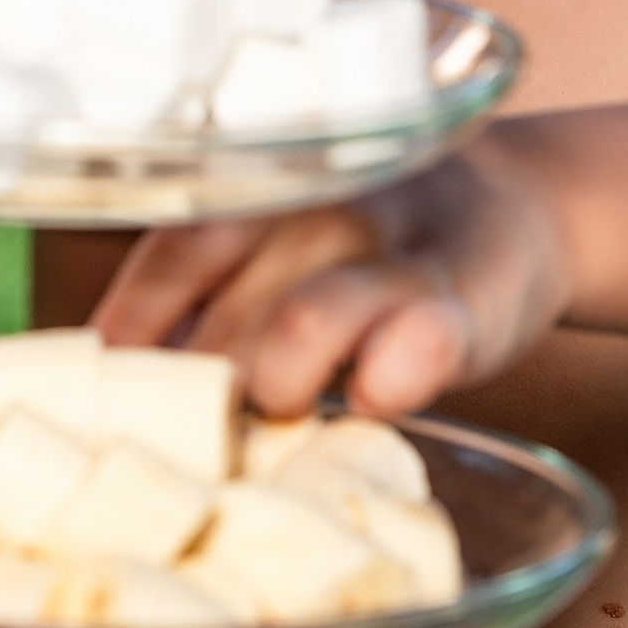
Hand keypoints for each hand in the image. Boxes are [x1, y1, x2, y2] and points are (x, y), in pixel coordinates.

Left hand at [89, 131, 571, 417]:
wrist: (522, 211)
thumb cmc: (373, 251)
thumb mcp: (286, 246)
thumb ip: (212, 296)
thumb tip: (110, 370)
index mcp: (267, 195)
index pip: (177, 250)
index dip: (136, 318)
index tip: (105, 376)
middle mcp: (323, 211)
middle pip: (229, 307)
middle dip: (203, 384)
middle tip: (195, 433)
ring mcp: (397, 254)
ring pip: (305, 321)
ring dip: (277, 385)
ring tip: (281, 410)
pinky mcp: (472, 304)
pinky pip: (416, 346)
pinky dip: (383, 383)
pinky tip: (370, 399)